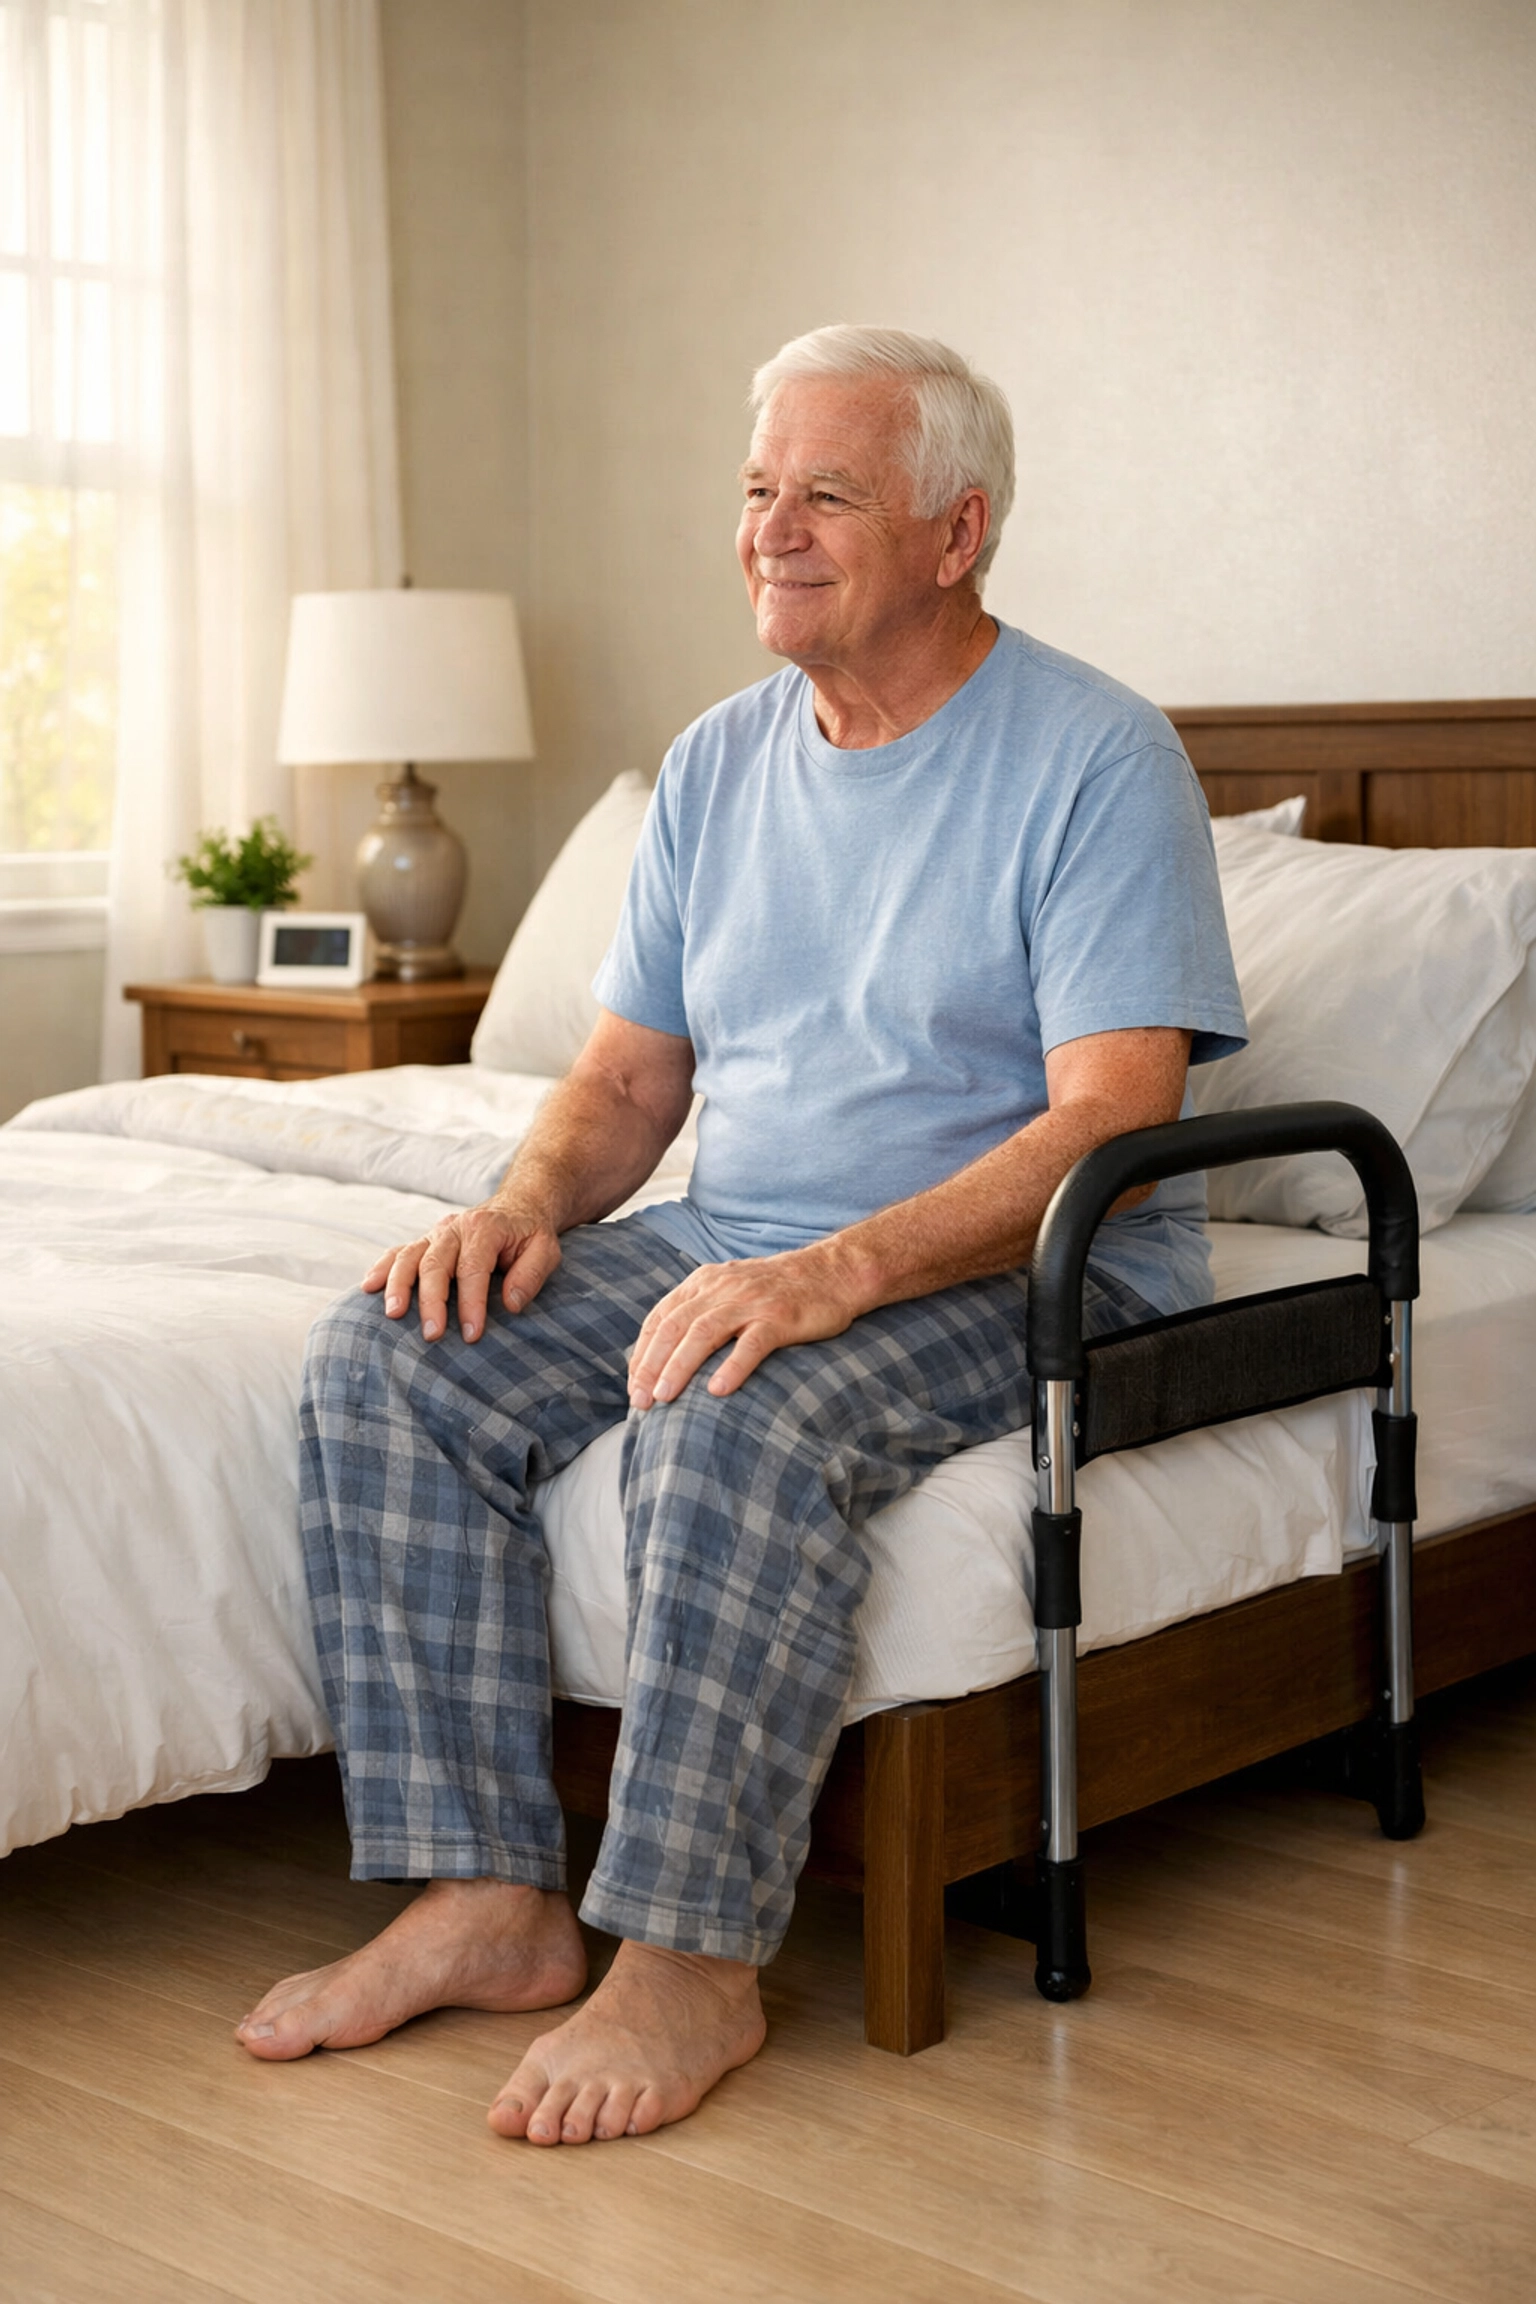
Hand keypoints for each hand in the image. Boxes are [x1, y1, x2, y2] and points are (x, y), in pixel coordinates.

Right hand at [361, 1199, 561, 1343]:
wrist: (518, 1206)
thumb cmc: (531, 1235)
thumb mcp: (546, 1251)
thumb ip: (531, 1275)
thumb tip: (510, 1304)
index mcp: (485, 1228)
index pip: (473, 1268)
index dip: (471, 1302)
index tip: (471, 1334)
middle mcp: (455, 1228)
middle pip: (436, 1264)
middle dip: (432, 1301)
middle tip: (432, 1335)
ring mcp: (436, 1233)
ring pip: (409, 1256)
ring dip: (398, 1285)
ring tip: (392, 1314)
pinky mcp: (425, 1241)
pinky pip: (398, 1252)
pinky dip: (382, 1269)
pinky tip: (369, 1288)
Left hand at [627, 1245, 864, 1407]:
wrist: (832, 1273)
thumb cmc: (776, 1291)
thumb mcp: (729, 1290)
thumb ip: (699, 1312)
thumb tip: (665, 1356)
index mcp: (704, 1283)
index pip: (660, 1318)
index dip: (642, 1354)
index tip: (633, 1387)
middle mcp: (722, 1289)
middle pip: (675, 1327)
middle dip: (652, 1365)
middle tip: (641, 1401)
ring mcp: (751, 1302)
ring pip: (704, 1333)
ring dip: (679, 1366)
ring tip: (665, 1397)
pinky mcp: (780, 1317)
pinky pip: (752, 1343)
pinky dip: (733, 1366)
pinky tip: (718, 1391)